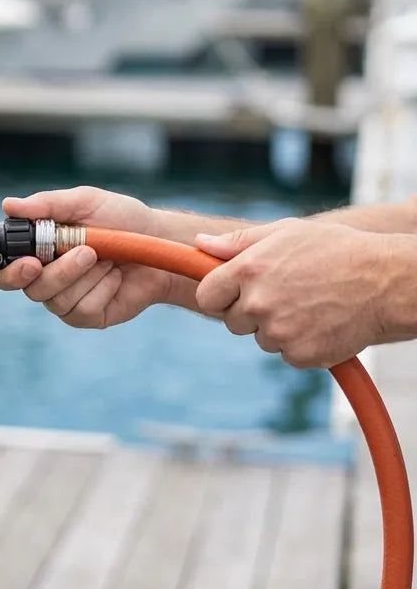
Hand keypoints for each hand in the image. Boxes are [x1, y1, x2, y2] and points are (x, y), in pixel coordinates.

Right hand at [0, 186, 173, 327]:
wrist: (160, 242)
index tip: (31, 262)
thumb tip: (9, 205)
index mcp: (38, 250)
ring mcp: (66, 299)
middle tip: (86, 253)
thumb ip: (47, 205)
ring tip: (108, 256)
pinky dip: (102, 288)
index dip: (11, 272)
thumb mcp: (85, 202)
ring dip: (87, 275)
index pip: (6, 270)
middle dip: (59, 272)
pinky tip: (114, 276)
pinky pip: (82, 309)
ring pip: (57, 300)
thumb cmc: (122, 219)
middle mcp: (46, 277)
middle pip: (30, 288)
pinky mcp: (87, 315)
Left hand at [195, 218, 392, 367]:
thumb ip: (237, 242)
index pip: (206, 297)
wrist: (388, 282)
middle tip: (286, 294)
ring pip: (261, 339)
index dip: (220, 296)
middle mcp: (257, 302)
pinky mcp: (300, 355)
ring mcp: (278, 332)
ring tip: (311, 305)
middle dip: (251, 312)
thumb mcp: (285, 233)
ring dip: (279, 328)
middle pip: (232, 322)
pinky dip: (302, 344)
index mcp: (247, 270)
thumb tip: (199, 245)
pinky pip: (287, 355)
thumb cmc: (337, 250)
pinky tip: (323, 323)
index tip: (234, 294)